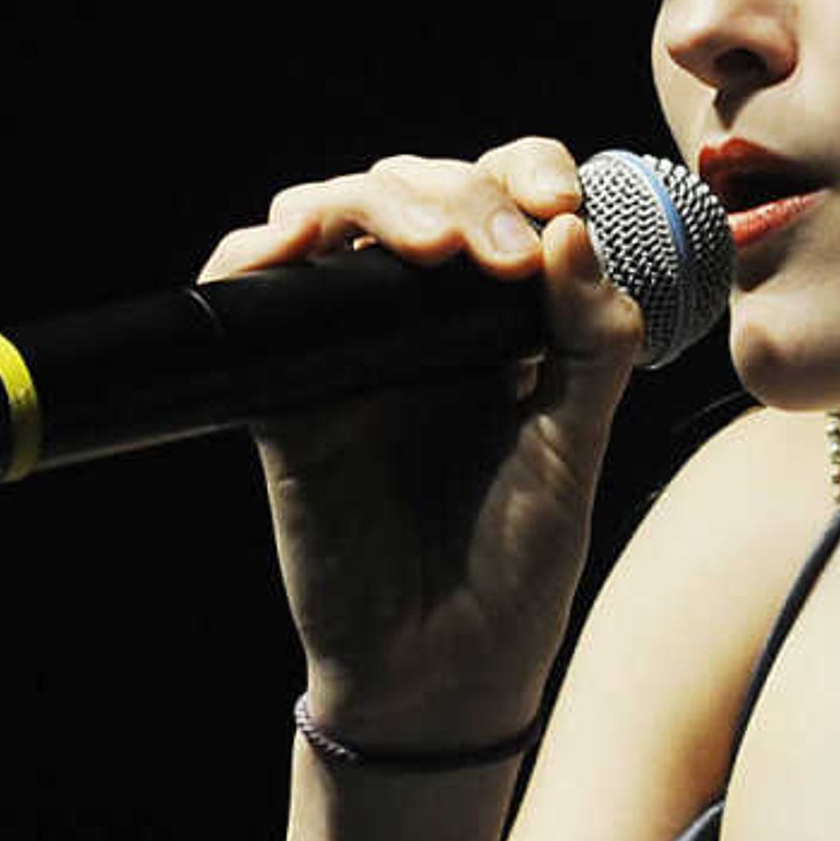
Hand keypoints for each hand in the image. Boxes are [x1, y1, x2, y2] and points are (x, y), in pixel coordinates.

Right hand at [198, 138, 651, 746]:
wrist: (442, 669)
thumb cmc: (515, 563)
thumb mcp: (573, 447)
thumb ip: (590, 344)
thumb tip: (574, 230)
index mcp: (500, 319)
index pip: (504, 197)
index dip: (527, 171)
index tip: (559, 204)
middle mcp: (420, 319)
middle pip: (419, 190)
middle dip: (462, 194)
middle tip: (502, 255)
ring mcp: (345, 347)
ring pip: (334, 216)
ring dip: (377, 203)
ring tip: (430, 250)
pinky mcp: (281, 392)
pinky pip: (249, 296)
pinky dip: (258, 252)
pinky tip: (297, 243)